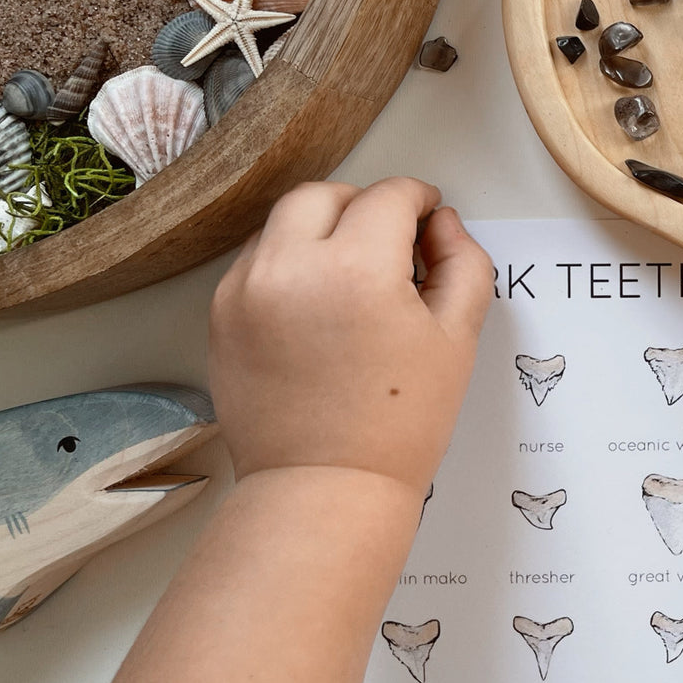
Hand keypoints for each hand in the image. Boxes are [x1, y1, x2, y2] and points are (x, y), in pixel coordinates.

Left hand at [209, 178, 494, 494]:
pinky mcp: (220, 316)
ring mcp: (245, 290)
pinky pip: (256, 263)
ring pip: (282, 224)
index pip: (388, 197)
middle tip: (392, 240)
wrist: (325, 487)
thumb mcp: (457, 339)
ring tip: (352, 277)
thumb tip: (442, 224)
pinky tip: (317, 306)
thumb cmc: (400, 423)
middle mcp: (290, 266)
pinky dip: (288, 265)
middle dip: (363, 205)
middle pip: (325, 194)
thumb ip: (462, 264)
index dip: (418, 198)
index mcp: (357, 268)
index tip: (428, 214)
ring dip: (321, 231)